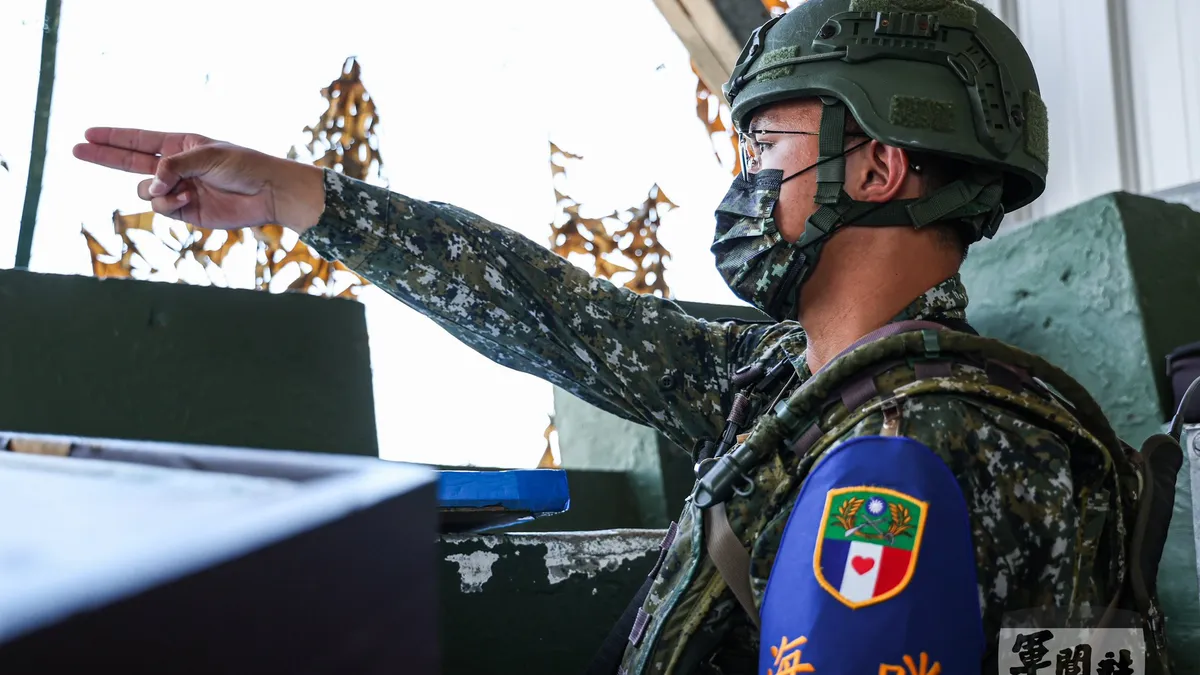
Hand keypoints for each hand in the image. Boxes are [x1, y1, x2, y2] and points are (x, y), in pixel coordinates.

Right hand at [73, 128, 325, 232]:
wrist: (268, 193)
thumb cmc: (244, 166)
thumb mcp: (208, 155)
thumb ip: (174, 165)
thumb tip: (151, 184)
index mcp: (180, 145)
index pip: (139, 139)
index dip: (113, 137)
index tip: (87, 133)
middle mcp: (175, 166)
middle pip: (129, 161)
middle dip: (103, 156)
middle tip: (75, 149)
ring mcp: (178, 189)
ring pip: (144, 191)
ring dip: (156, 190)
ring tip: (181, 188)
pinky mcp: (186, 211)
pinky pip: (160, 208)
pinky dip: (169, 204)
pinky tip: (189, 198)